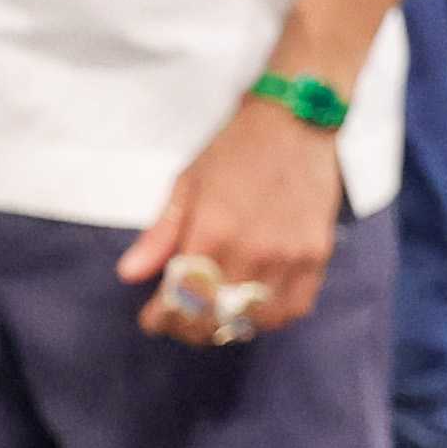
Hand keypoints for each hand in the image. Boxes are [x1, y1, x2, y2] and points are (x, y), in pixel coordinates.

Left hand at [117, 91, 347, 345]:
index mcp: (212, 232)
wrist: (294, 121)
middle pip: (215, 318)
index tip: (152, 318)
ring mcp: (289, 257)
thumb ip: (160, 234)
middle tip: (179, 317)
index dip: (162, 318)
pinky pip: (293, 308)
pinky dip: (270, 316)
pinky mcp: (316, 256)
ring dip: (229, 326)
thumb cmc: (235, 149)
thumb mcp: (187, 183)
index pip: (181, 300)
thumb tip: (130, 274)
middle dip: (189, 326)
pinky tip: (254, 305)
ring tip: (214, 313)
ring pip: (254, 321)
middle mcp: (251, 252)